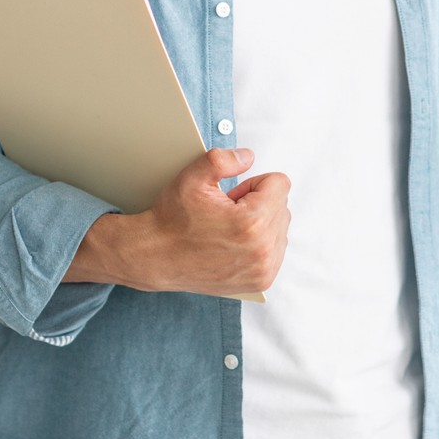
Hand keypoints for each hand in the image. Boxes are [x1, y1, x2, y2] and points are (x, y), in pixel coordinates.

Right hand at [68, 147, 290, 295]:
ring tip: (229, 230)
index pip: (280, 183)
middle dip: (258, 203)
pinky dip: (260, 243)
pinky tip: (234, 244)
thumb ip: (223, 159)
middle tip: (227, 213)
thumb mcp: (192, 178)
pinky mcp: (261, 282)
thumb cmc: (172, 220)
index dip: (253, 183)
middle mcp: (263, 250)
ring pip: (280, 228)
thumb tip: (249, 156)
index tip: (233, 195)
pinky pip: (276, 249)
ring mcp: (264, 269)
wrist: (155, 257)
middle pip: (282, 206)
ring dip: (261, 224)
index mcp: (253, 222)